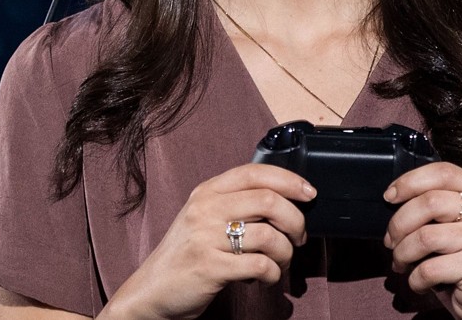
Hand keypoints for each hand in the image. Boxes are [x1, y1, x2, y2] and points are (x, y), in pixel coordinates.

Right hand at [99, 163, 314, 319]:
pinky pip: (260, 266)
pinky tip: (266, 279)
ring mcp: (205, 238)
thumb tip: (284, 200)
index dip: (289, 180)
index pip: (254, 173)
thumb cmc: (186, 254)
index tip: (309, 193)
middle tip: (299, 237)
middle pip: (269, 201)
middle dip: (296, 221)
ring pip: (269, 236)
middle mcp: (205, 209)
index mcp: (206, 192)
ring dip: (286, 254)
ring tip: (280, 263)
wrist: (152, 289)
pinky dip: (273, 274)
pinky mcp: (210, 267)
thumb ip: (234, 204)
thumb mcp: (204, 218)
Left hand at [384, 162, 461, 319]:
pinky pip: (429, 268)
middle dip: (398, 225)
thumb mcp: (452, 225)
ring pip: (425, 236)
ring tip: (402, 263)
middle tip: (391, 241)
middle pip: (429, 202)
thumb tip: (392, 198)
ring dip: (402, 253)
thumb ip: (434, 205)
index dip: (410, 181)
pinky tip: (420, 283)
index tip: (389, 197)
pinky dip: (415, 279)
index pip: (443, 173)